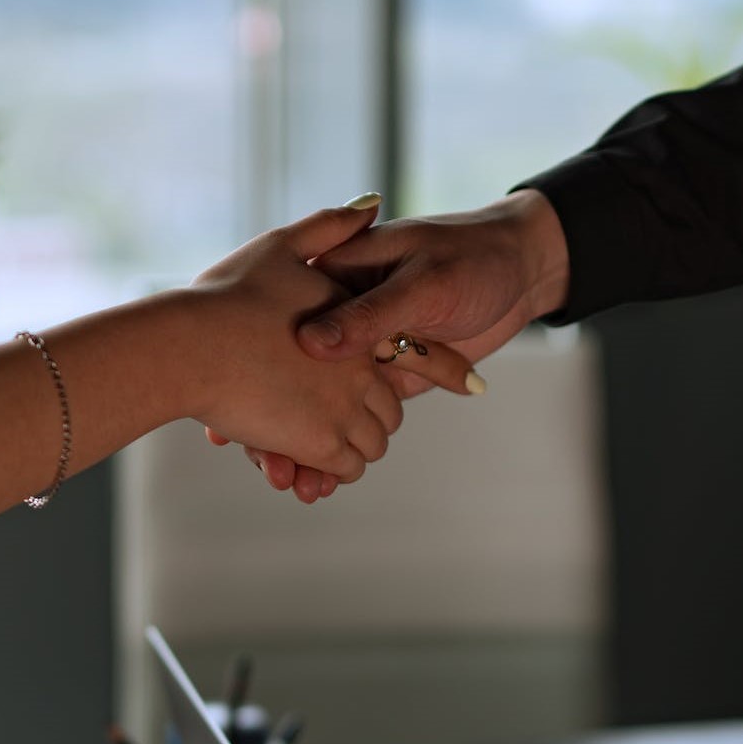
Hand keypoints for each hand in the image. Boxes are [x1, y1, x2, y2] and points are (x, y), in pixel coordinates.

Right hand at [208, 189, 569, 501]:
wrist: (515, 269)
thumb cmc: (470, 260)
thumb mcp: (419, 281)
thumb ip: (370, 312)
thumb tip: (316, 345)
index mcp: (335, 288)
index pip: (282, 341)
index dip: (251, 378)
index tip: (227, 421)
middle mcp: (339, 330)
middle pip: (291, 392)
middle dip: (277, 432)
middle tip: (265, 466)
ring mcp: (356, 362)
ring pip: (312, 418)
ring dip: (298, 454)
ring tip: (289, 484)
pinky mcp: (380, 387)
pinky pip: (345, 430)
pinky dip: (326, 461)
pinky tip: (310, 482)